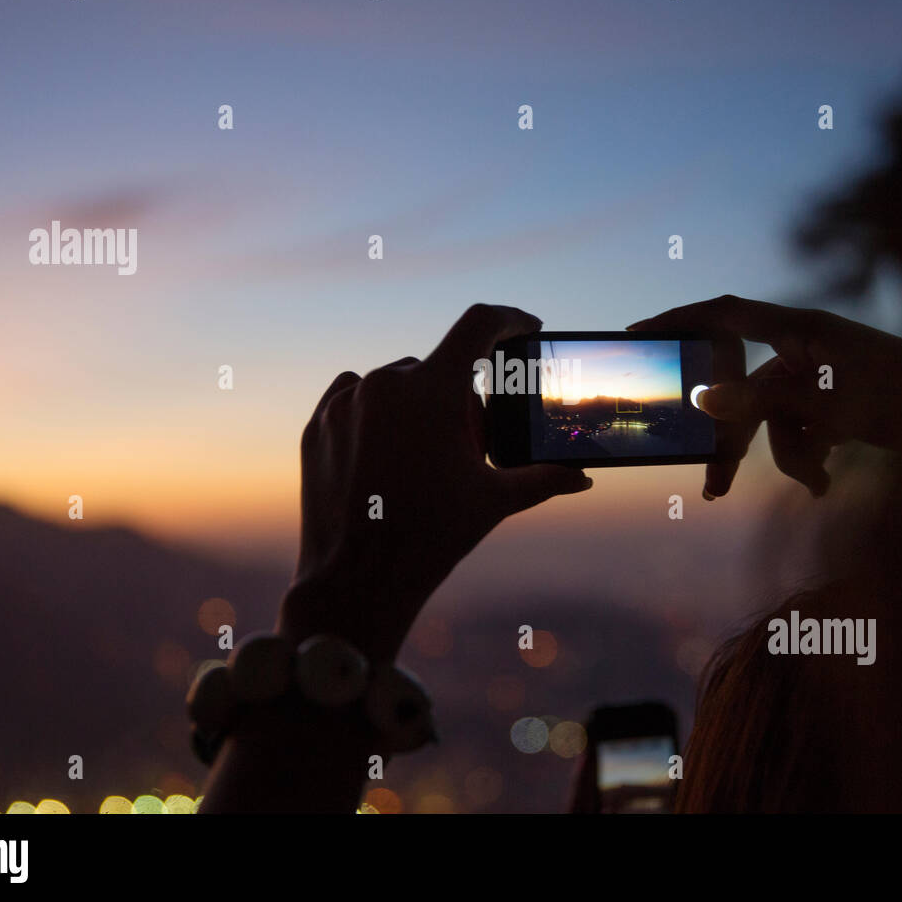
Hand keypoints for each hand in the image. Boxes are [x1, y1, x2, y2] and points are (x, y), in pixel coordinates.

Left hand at [278, 304, 592, 661]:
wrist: (357, 581)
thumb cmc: (430, 539)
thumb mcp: (494, 501)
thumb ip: (543, 478)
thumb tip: (582, 478)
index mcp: (433, 390)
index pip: (480, 326)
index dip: (510, 320)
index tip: (525, 328)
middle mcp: (385, 384)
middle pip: (439, 368)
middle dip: (462, 397)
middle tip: (472, 443)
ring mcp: (345, 403)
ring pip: (396, 385)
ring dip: (418, 407)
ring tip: (426, 459)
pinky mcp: (319, 425)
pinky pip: (355, 399)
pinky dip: (377, 415)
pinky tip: (389, 455)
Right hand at [629, 295, 901, 497]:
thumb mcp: (829, 403)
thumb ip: (760, 400)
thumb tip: (700, 397)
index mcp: (801, 329)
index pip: (724, 315)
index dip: (678, 319)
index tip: (638, 334)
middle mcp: (805, 349)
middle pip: (743, 391)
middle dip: (732, 440)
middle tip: (712, 487)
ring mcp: (820, 379)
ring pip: (772, 421)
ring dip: (789, 457)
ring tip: (816, 484)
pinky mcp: (835, 406)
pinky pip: (799, 432)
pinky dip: (809, 458)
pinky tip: (828, 479)